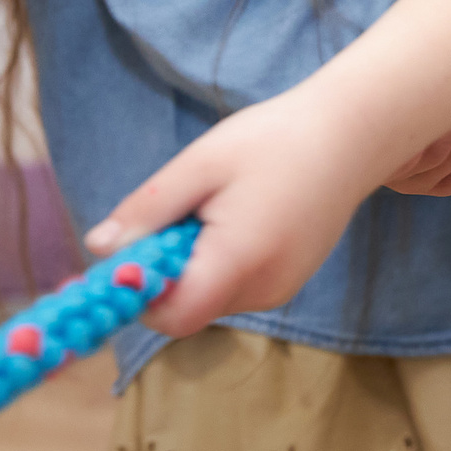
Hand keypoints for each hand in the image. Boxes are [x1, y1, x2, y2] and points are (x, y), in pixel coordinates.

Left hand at [86, 88, 380, 338]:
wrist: (352, 134)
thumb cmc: (274, 140)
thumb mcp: (200, 164)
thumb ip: (148, 211)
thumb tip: (98, 250)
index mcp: (239, 260)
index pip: (172, 316)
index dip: (140, 294)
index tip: (129, 252)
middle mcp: (264, 289)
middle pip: (188, 308)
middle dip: (167, 270)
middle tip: (177, 211)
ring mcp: (280, 290)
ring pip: (210, 297)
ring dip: (193, 263)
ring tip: (215, 204)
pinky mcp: (288, 281)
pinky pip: (235, 286)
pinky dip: (219, 260)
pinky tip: (238, 213)